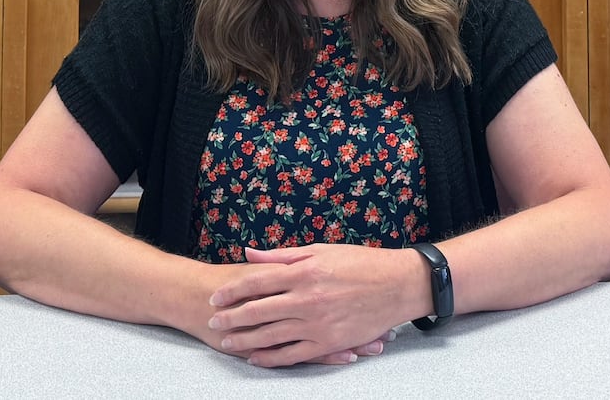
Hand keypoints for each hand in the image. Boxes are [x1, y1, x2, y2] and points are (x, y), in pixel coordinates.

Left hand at [205, 244, 421, 366]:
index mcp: (304, 272)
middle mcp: (307, 299)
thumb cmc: (360, 263)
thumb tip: (249, 253)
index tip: (215, 297)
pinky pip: (293, 355)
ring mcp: (317, 324)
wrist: (397, 285)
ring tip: (226, 342)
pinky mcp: (329, 342)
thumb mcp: (320, 251)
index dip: (232, 291)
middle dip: (231, 318)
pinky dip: (271, 358)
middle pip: (258, 311)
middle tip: (212, 322)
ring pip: (271, 336)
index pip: (257, 282)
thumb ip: (282, 256)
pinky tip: (256, 358)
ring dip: (244, 340)